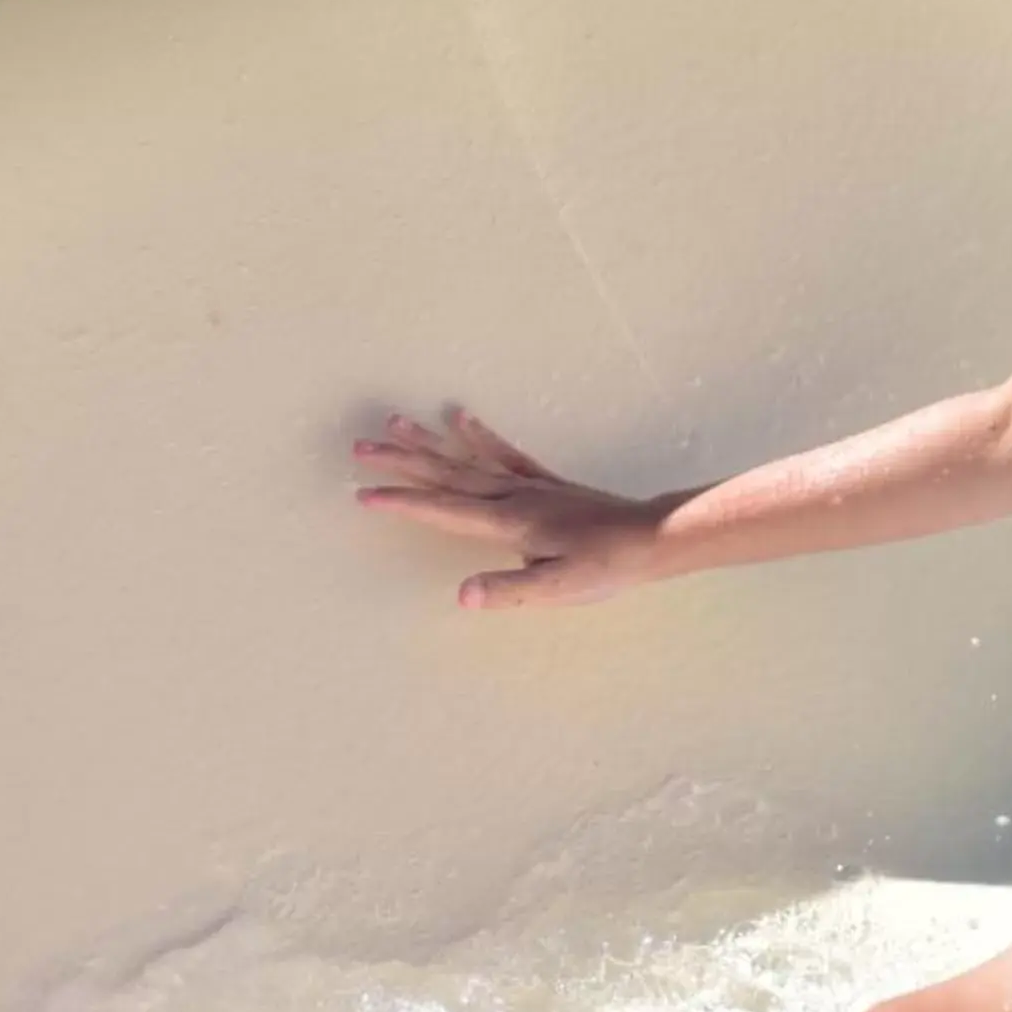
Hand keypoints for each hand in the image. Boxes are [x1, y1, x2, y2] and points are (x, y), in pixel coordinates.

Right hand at [353, 404, 672, 609]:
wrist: (652, 537)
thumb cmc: (607, 566)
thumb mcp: (557, 588)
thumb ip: (509, 590)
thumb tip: (460, 595)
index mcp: (509, 522)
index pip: (444, 510)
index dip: (403, 502)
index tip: (363, 493)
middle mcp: (513, 496)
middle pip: (447, 474)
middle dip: (401, 462)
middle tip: (359, 446)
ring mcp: (530, 485)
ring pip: (467, 459)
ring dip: (429, 442)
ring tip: (394, 422)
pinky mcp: (546, 482)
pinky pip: (504, 452)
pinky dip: (480, 435)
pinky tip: (462, 416)